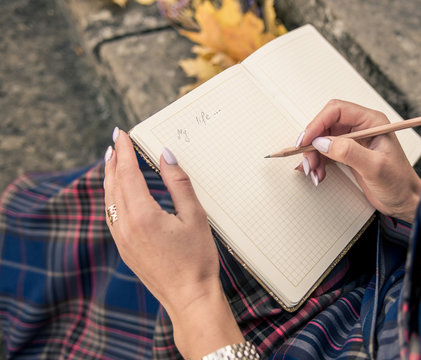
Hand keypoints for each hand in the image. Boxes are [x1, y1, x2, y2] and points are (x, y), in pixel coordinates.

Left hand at [104, 130, 243, 357]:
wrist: (189, 297)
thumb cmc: (197, 259)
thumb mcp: (195, 216)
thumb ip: (178, 183)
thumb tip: (165, 155)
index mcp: (142, 215)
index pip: (127, 173)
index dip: (124, 151)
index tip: (122, 133)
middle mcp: (125, 226)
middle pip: (113, 184)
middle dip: (114, 160)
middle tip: (116, 142)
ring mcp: (122, 239)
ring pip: (109, 200)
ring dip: (110, 178)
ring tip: (113, 161)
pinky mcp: (124, 249)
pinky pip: (111, 215)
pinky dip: (112, 197)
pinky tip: (118, 194)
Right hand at [298, 100, 420, 222]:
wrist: (405, 201)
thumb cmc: (399, 183)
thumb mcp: (375, 167)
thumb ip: (349, 153)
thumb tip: (323, 143)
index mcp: (371, 122)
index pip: (337, 111)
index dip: (317, 123)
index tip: (305, 141)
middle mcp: (361, 128)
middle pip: (326, 125)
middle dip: (313, 143)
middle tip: (309, 162)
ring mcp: (354, 141)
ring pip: (323, 139)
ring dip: (314, 155)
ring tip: (314, 172)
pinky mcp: (348, 154)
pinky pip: (326, 152)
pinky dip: (318, 162)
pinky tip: (318, 174)